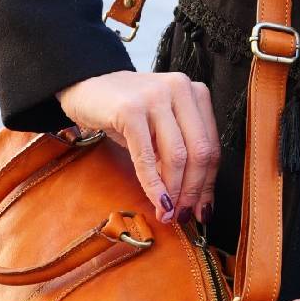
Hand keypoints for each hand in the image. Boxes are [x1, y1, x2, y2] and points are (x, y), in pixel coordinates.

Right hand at [55, 70, 220, 225]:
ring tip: (168, 212)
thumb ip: (181, 154)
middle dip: (193, 191)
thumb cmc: (127, 111)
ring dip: (174, 191)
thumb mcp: (161, 128)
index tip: (203, 209)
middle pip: (200, 152)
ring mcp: (156, 96)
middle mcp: (181, 88)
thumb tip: (196, 201)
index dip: (208, 183)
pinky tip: (155, 200)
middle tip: (184, 215)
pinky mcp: (130, 109)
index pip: (212, 145)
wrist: (87, 85)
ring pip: (177, 155)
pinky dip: (152, 184)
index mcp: (196, 92)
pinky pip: (146, 156)